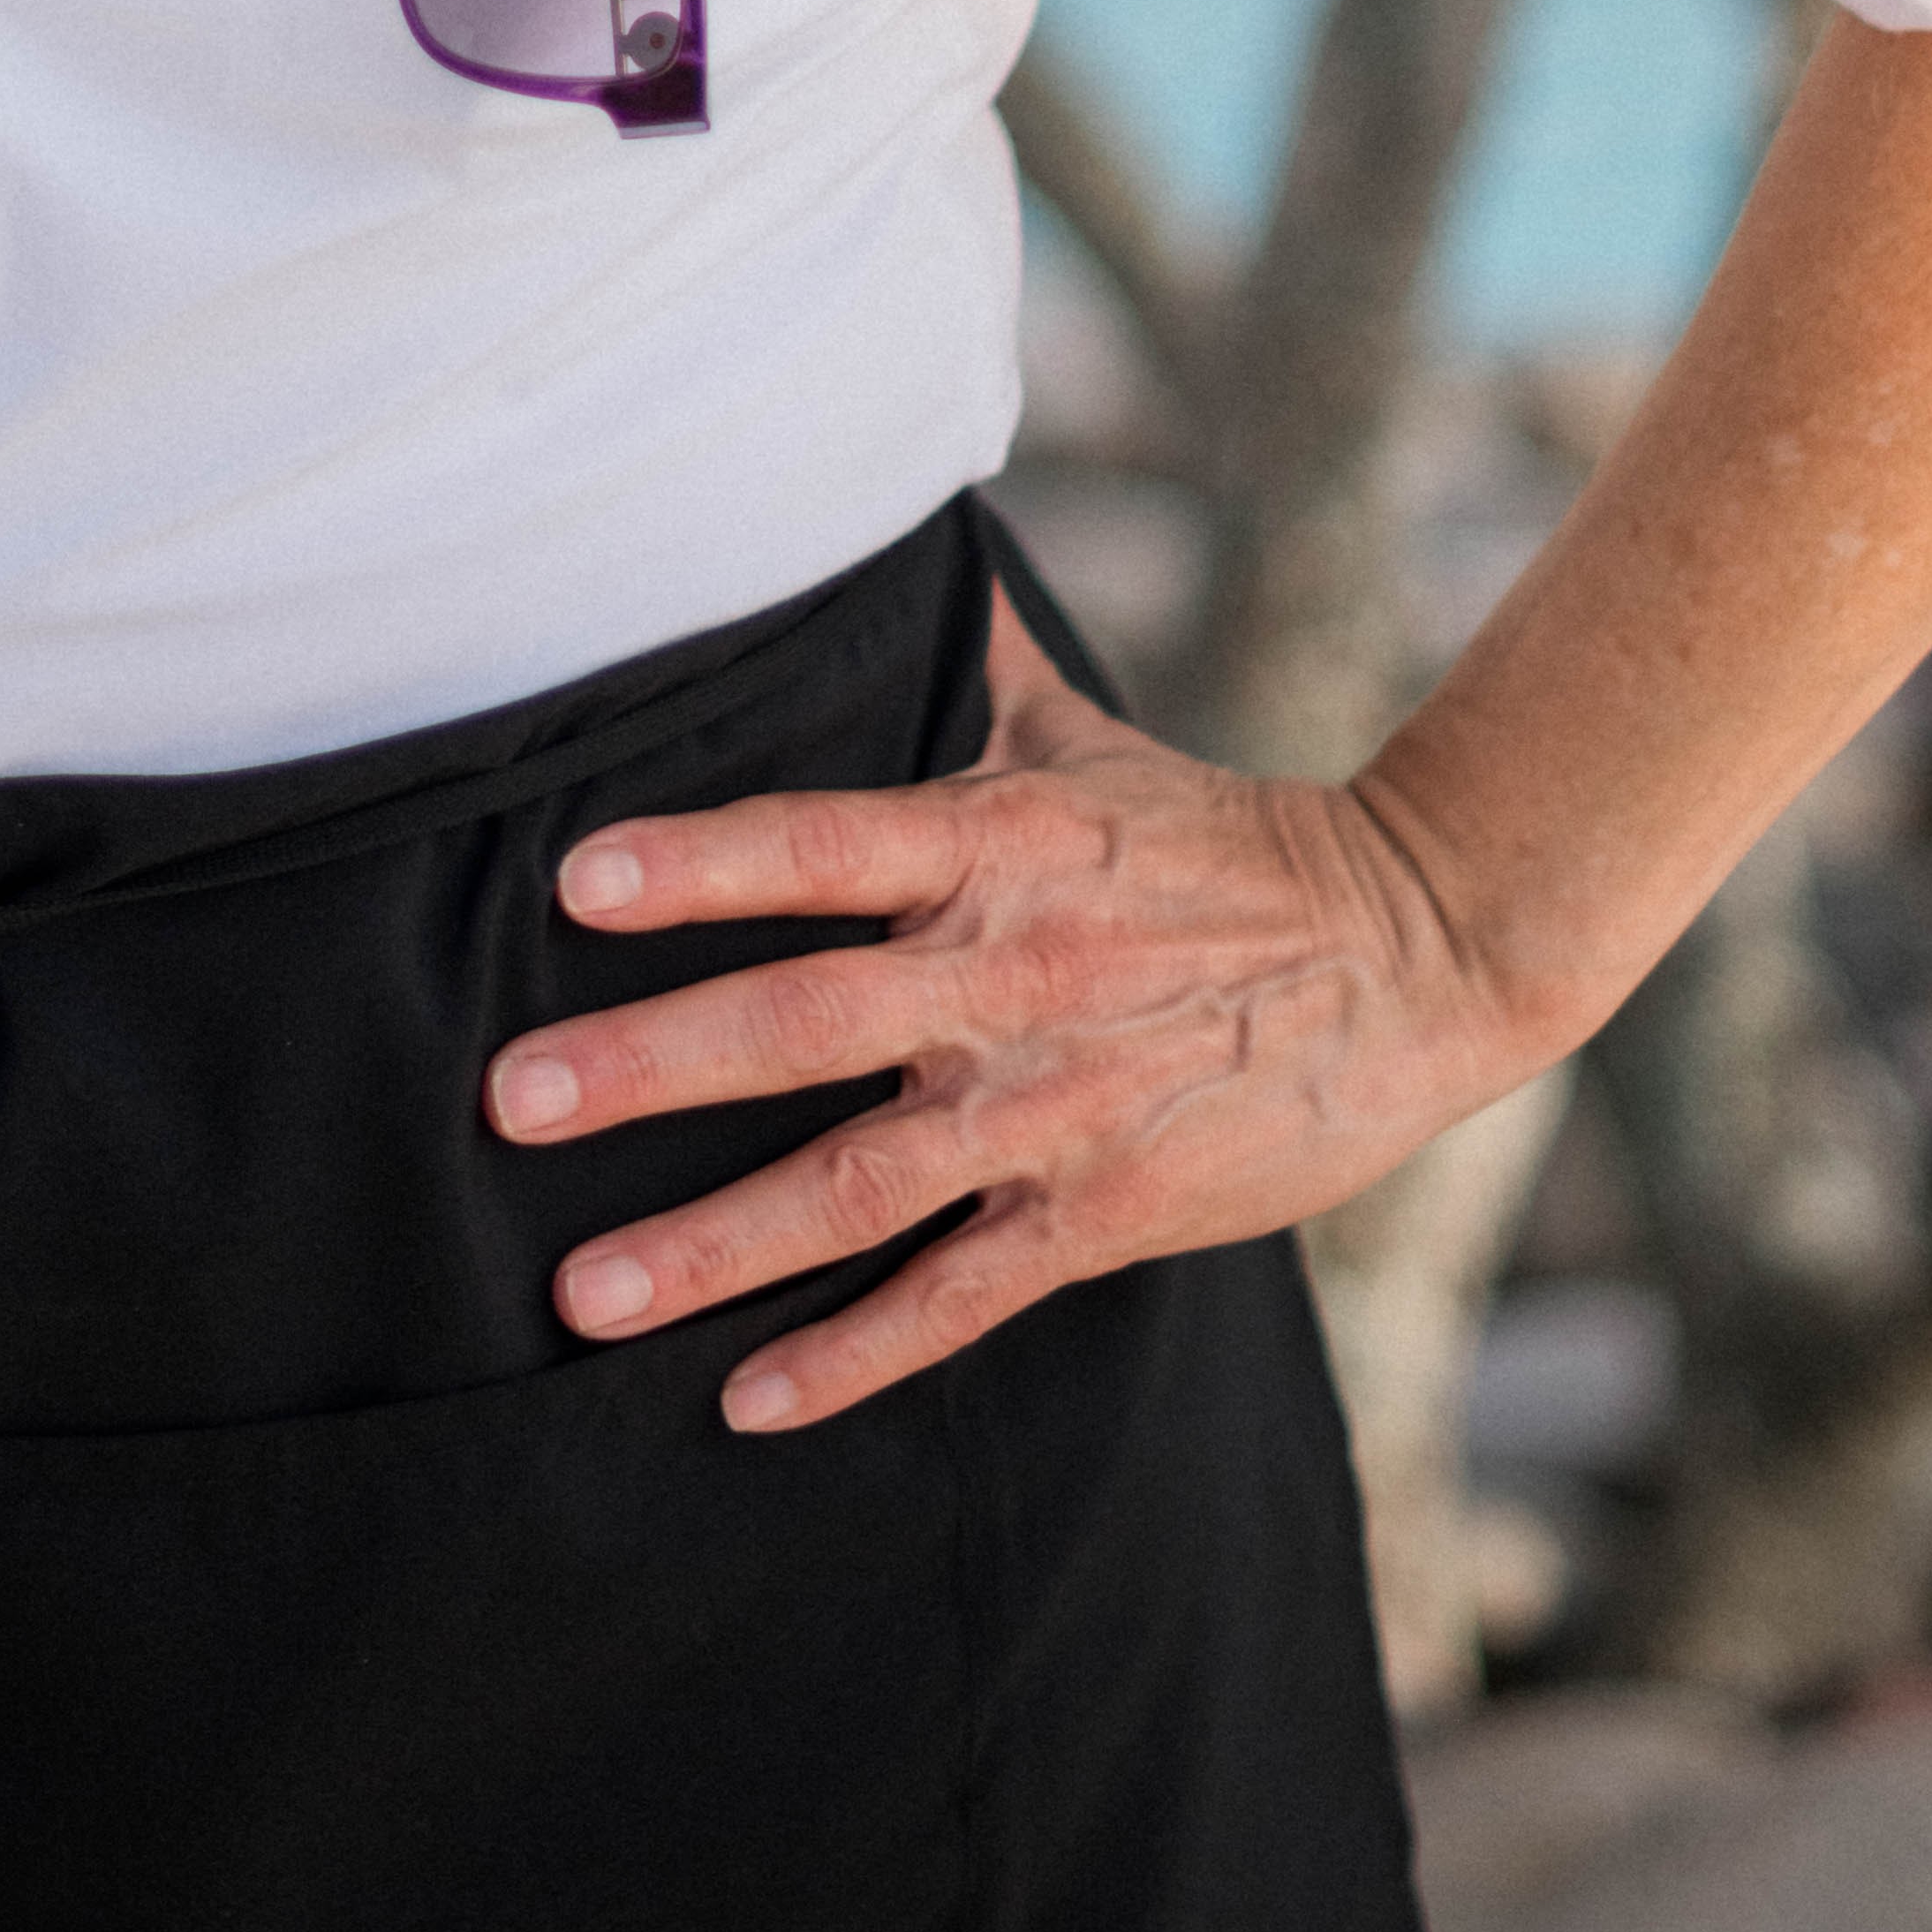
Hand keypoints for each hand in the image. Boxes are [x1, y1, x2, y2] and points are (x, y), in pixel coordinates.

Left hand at [481, 594, 1536, 1432]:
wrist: (1422, 951)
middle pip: (802, 1023)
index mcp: (997, 845)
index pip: (822, 844)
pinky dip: (853, 1353)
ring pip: (855, 1183)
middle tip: (509, 1102)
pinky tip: (747, 1398)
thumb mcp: (1093, 739)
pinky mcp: (1104, 1211)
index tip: (577, 882)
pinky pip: (958, 1294)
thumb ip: (973, 664)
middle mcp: (1008, 974)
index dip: (701, 863)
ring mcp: (1052, 1105)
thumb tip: (899, 533)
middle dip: (647, 1066)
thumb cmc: (1228, 840)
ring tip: (581, 1294)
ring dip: (713, 1245)